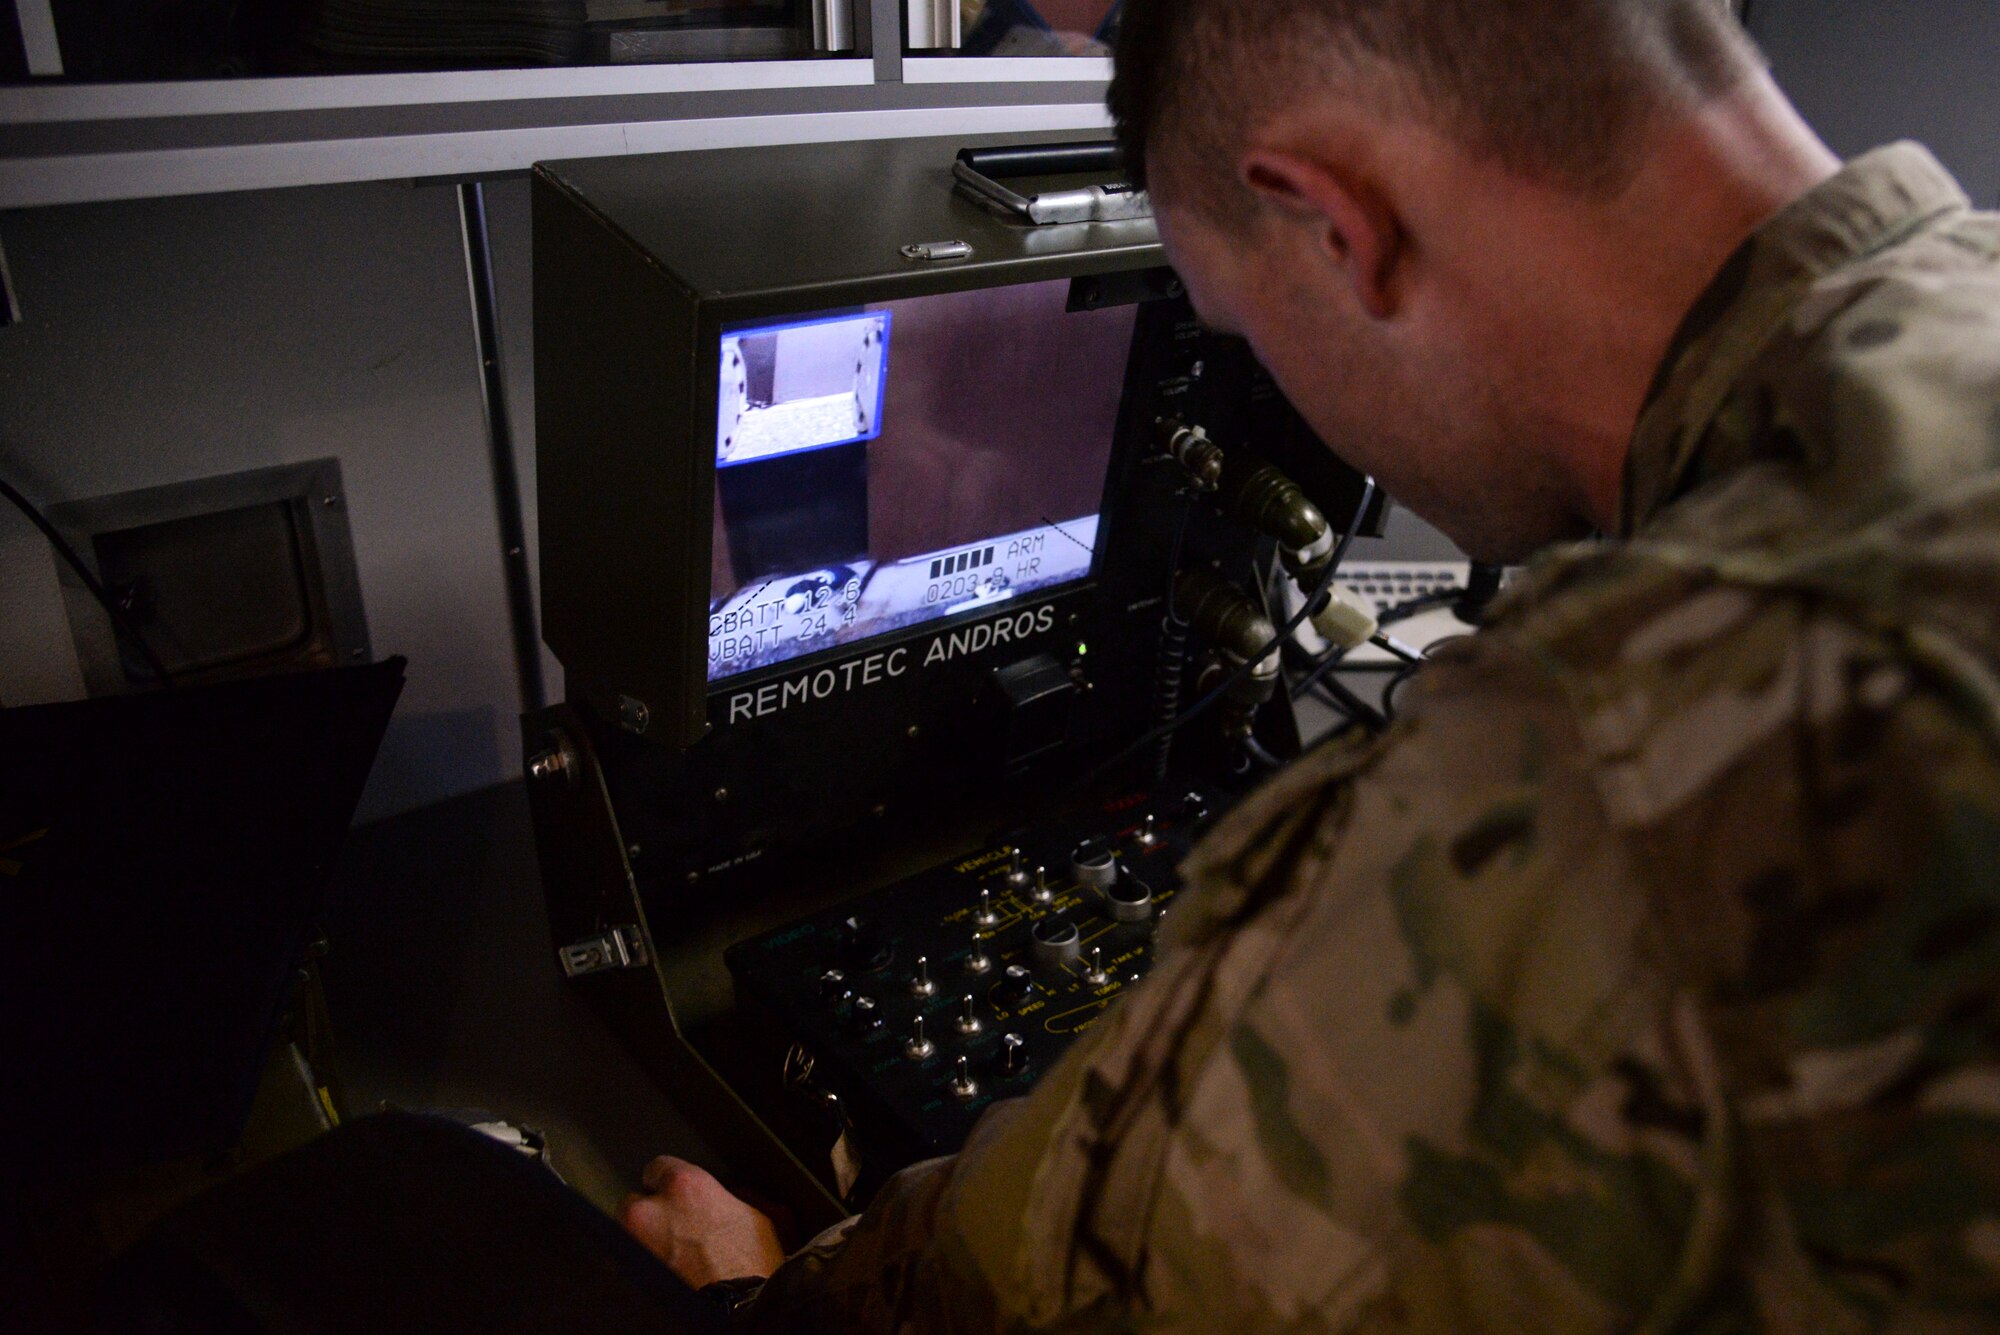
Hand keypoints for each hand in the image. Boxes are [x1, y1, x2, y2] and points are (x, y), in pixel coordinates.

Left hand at [618, 1155, 786, 1288]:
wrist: (740, 1312)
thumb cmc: (753, 1267)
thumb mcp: (763, 1217)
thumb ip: (740, 1196)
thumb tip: (736, 1197)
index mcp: (684, 1186)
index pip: (658, 1166)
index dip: (670, 1181)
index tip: (678, 1192)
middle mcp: (652, 1211)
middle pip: (635, 1201)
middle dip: (653, 1212)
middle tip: (677, 1227)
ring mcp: (636, 1247)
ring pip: (630, 1234)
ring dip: (646, 1240)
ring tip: (673, 1253)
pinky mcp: (634, 1276)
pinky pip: (635, 1262)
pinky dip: (648, 1264)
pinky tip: (670, 1271)